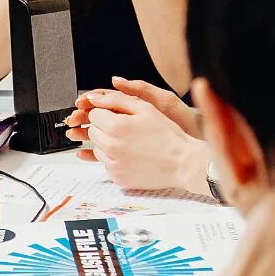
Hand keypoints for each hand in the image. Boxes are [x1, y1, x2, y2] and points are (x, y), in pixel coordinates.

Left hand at [65, 81, 207, 193]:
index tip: (119, 117)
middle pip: (92, 132)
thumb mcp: (145, 108)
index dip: (106, 113)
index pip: (94, 115)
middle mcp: (111, 147)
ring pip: (98, 148)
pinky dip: (115, 159)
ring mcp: (113, 164)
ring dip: (109, 144)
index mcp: (116, 127)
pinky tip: (132, 156)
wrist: (182, 163)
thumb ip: (116, 99)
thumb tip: (93, 98)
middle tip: (127, 130)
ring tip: (131, 143)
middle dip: (105, 128)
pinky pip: (106, 164)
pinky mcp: (117, 178)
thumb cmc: (167, 135)